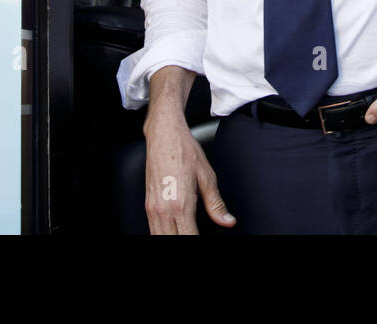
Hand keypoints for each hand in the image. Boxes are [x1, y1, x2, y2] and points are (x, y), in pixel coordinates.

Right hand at [143, 111, 235, 233]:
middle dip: (185, 241)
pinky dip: (162, 234)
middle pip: (172, 241)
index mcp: (181, 205)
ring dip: (172, 239)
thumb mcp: (207, 177)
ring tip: (186, 235)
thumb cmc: (185, 151)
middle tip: (196, 236)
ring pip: (159, 237)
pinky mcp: (148, 204)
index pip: (189, 238)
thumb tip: (228, 221)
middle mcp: (163, 210)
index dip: (197, 243)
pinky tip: (171, 233)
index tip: (206, 241)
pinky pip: (153, 229)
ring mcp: (152, 208)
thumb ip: (216, 204)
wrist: (164, 134)